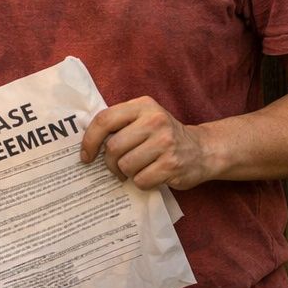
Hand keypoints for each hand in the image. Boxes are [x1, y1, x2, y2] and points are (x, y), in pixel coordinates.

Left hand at [80, 97, 215, 190]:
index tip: (86, 156)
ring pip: (125, 165)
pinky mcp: (172, 164)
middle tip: (117, 167)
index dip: (89, 140)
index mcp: (143, 105)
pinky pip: (141, 180)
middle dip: (110, 163)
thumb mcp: (144, 118)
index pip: (104, 120)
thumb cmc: (163, 136)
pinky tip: (151, 175)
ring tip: (137, 169)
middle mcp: (155, 120)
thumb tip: (84, 144)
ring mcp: (165, 143)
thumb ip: (119, 123)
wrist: (203, 150)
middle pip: (113, 147)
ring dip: (127, 173)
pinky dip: (141, 182)